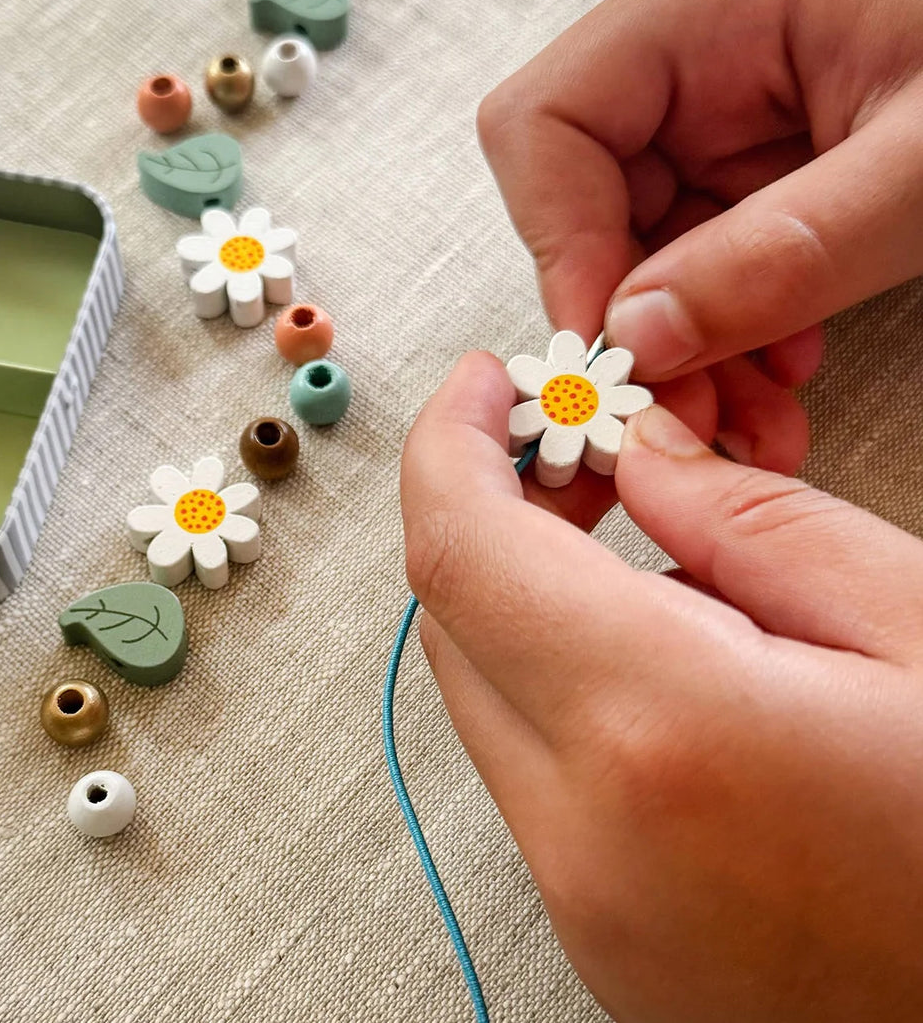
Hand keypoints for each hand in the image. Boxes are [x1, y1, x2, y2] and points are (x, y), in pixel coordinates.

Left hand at [401, 353, 922, 1022]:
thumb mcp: (912, 624)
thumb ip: (749, 521)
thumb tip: (640, 457)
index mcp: (663, 732)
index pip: (463, 551)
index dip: (449, 443)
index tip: (484, 383)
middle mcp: (587, 838)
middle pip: (457, 622)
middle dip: (492, 513)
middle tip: (578, 453)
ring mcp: (584, 908)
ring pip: (483, 699)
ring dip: (526, 602)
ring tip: (643, 553)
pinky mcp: (603, 941)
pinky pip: (532, 777)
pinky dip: (561, 690)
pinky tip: (663, 663)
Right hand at [477, 0, 922, 473]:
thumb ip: (785, 252)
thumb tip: (641, 337)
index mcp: (709, 6)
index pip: (545, 123)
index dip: (555, 240)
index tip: (611, 344)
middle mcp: (693, 60)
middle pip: (581, 204)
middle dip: (628, 324)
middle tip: (682, 414)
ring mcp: (720, 117)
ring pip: (635, 254)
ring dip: (679, 351)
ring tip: (749, 420)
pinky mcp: (753, 169)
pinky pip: (697, 267)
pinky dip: (724, 336)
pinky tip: (779, 375)